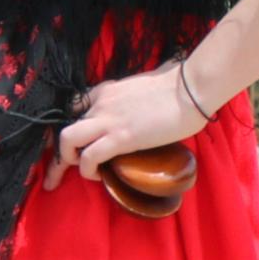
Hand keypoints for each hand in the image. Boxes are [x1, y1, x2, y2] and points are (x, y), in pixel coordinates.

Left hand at [56, 62, 209, 179]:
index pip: (78, 107)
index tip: (82, 140)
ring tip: (84, 169)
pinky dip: (88, 170)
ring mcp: (108, 120)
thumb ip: (140, 92)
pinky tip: (98, 175)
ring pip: (67, 140)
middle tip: (70, 165)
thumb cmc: (183, 84)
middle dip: (63, 149)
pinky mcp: (120, 137)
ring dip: (68, 159)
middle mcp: (101, 103)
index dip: (77, 126)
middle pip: (67, 127)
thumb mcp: (150, 84)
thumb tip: (156, 91)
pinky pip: (89, 157)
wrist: (194, 87)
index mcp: (108, 90)